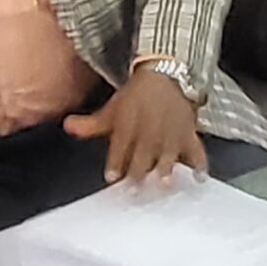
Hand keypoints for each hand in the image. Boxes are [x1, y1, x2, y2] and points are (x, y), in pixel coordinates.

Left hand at [63, 67, 204, 183]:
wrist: (165, 76)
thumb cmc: (135, 97)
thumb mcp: (111, 109)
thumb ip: (90, 124)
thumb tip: (66, 126)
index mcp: (128, 126)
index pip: (120, 148)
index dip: (116, 162)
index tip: (112, 176)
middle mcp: (149, 132)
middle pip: (143, 155)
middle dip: (139, 171)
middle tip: (135, 189)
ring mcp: (171, 134)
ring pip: (168, 153)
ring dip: (166, 168)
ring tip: (164, 183)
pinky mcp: (189, 135)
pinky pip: (196, 151)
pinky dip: (199, 164)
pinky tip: (200, 177)